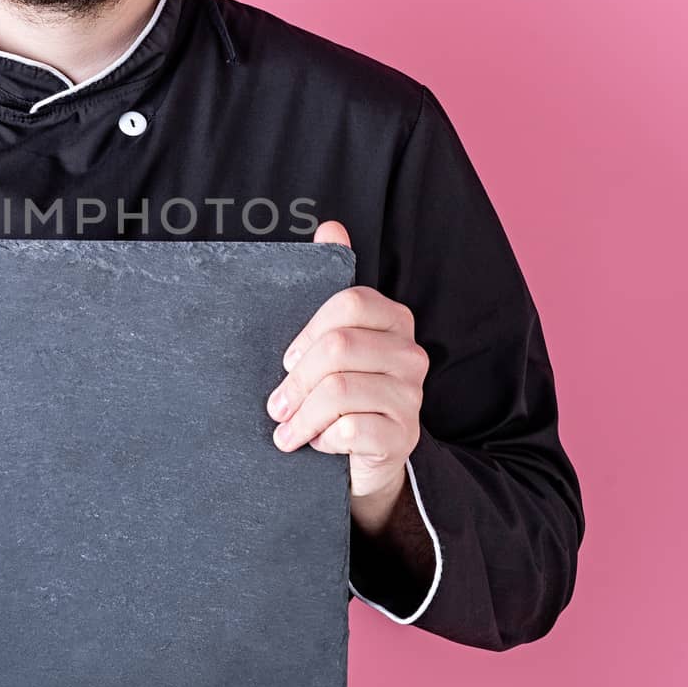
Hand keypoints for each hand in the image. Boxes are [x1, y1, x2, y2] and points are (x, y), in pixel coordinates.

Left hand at [265, 221, 427, 505]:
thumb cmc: (340, 392)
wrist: (364, 458)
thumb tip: (330, 228)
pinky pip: (351, 430)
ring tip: (286, 432)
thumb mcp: (330, 339)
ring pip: (339, 391)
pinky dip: (324, 440)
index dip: (308, 332)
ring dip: (302, 416)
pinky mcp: (404, 436)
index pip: (349, 303)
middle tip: (275, 406)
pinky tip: (320, 445)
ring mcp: (412, 397)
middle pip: (338, 349)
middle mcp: (410, 354)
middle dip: (296, 381)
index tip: (287, 360)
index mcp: (393, 320)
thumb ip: (329, 282)